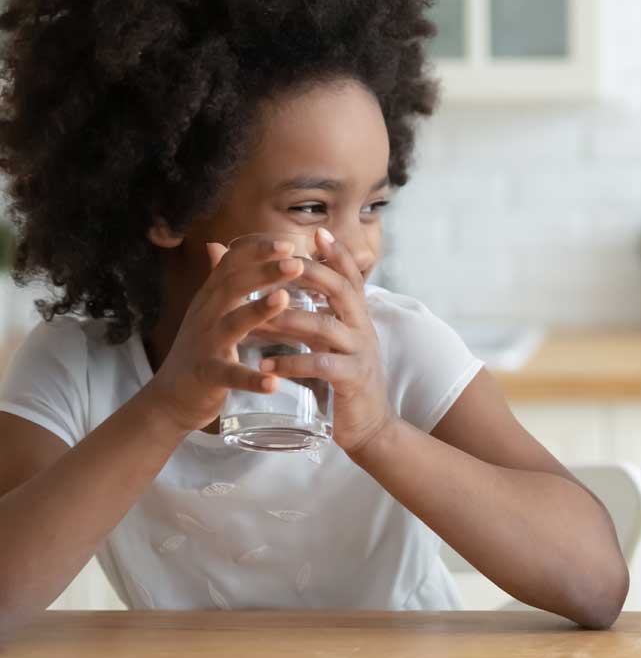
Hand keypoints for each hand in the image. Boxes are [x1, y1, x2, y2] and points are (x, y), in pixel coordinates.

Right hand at [145, 236, 302, 432]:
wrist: (169, 397)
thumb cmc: (198, 349)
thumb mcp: (206, 310)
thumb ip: (217, 279)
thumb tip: (217, 243)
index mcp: (210, 298)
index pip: (231, 264)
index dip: (257, 251)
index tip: (288, 242)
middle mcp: (205, 316)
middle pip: (232, 286)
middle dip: (264, 271)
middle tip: (296, 261)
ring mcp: (205, 346)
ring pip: (231, 324)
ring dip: (257, 310)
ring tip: (284, 298)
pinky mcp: (208, 376)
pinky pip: (231, 376)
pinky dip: (252, 379)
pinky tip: (274, 382)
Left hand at [253, 229, 390, 454]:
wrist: (368, 425)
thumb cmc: (340, 380)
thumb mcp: (329, 342)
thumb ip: (310, 315)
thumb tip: (279, 289)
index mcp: (357, 317)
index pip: (351, 277)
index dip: (336, 254)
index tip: (317, 232)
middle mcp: (362, 329)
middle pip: (342, 290)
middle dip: (311, 273)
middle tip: (279, 264)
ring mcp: (359, 354)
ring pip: (325, 327)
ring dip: (287, 320)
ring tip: (255, 319)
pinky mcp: (352, 380)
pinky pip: (320, 366)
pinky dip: (290, 364)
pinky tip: (265, 365)